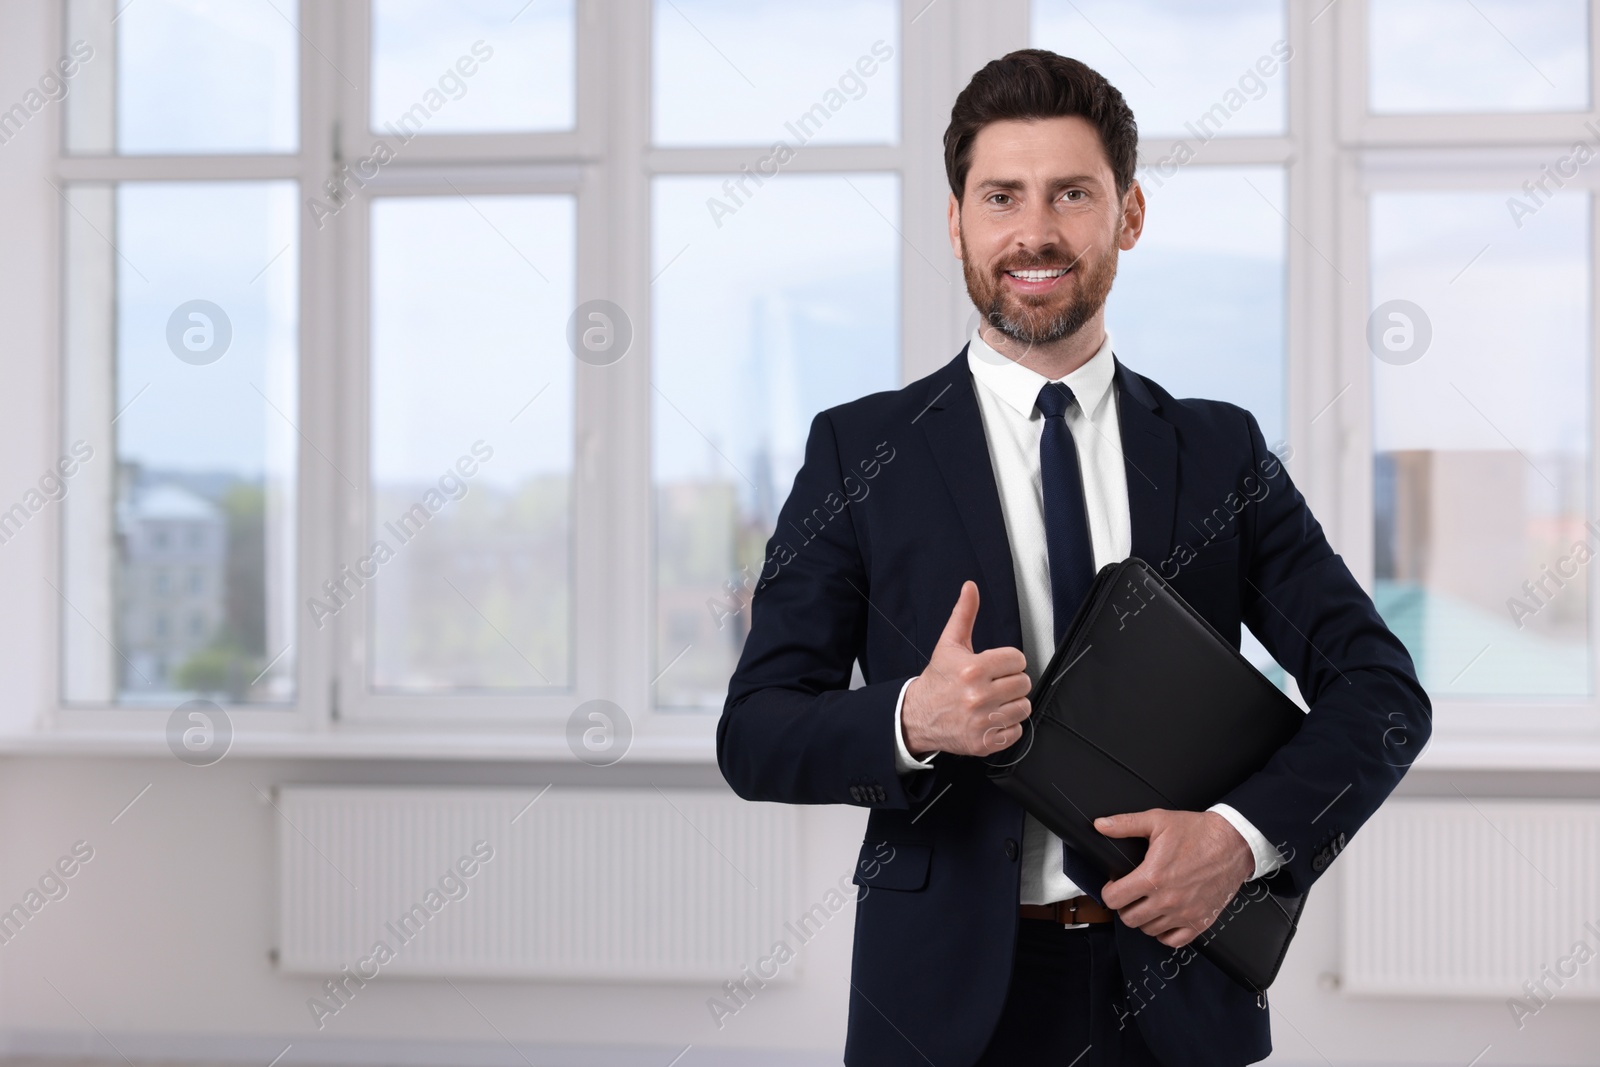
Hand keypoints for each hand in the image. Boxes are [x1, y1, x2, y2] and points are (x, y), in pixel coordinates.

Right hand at [901, 581, 1030, 758]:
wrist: (917, 716)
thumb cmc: (937, 681)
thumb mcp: (949, 644)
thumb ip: (964, 614)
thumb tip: (970, 587)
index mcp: (973, 669)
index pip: (1018, 659)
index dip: (1009, 661)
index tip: (996, 666)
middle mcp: (978, 696)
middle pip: (1024, 683)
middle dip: (1011, 682)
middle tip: (994, 684)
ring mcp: (982, 722)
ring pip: (1024, 708)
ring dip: (1012, 704)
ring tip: (994, 701)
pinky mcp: (984, 742)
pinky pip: (1017, 731)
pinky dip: (1007, 726)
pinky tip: (991, 718)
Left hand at [1095, 809, 1254, 947]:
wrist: (1233, 843)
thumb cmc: (1198, 832)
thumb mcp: (1158, 820)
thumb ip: (1125, 824)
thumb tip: (1101, 825)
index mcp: (1153, 876)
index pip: (1114, 899)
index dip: (1109, 891)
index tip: (1115, 886)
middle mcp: (1167, 900)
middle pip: (1129, 919)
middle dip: (1125, 906)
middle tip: (1131, 894)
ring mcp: (1185, 914)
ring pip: (1148, 930)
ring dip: (1144, 918)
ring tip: (1148, 902)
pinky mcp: (1200, 922)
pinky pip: (1173, 941)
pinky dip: (1164, 933)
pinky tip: (1164, 917)